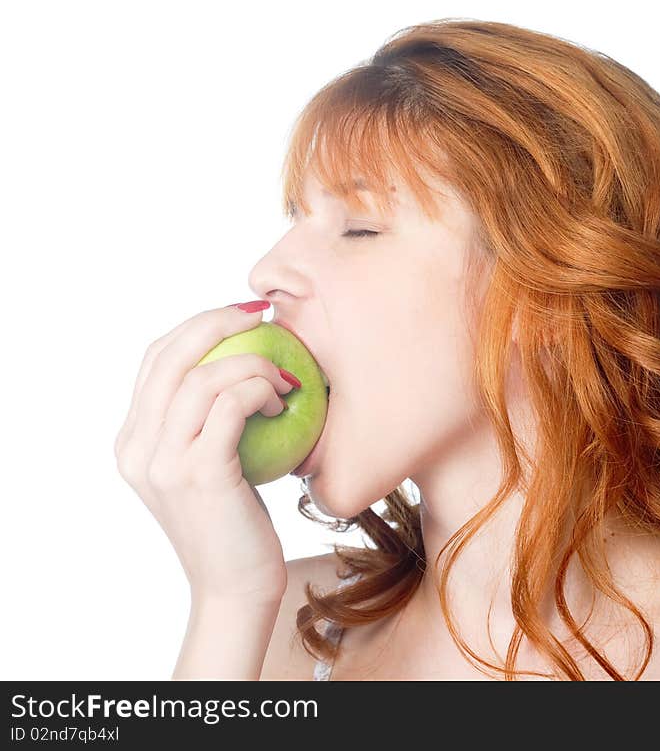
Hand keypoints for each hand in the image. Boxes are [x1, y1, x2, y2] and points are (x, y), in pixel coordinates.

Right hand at [114, 302, 295, 604]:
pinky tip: (283, 403)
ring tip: (284, 380)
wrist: (236, 585)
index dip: (196, 325)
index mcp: (132, 441)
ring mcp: (162, 462)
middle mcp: (137, 448)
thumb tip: (240, 362)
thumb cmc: (235, 522)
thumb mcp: (208, 465)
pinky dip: (260, 390)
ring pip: (201, 378)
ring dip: (252, 364)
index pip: (156, 359)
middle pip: (169, 356)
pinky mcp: (198, 474)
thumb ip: (204, 422)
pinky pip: (230, 406)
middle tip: (263, 318)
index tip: (242, 315)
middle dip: (218, 322)